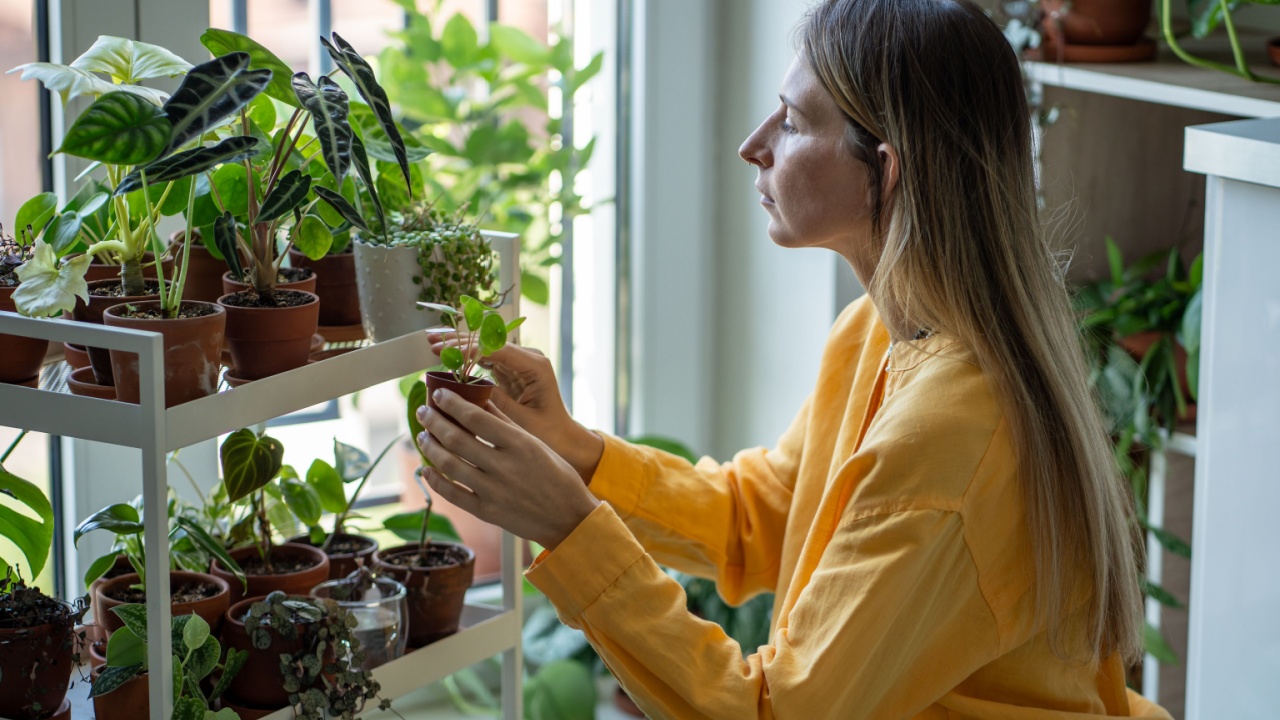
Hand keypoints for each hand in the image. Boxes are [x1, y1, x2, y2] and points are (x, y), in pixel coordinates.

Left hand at [416, 388, 601, 549]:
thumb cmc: (557, 476)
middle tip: (422, 411)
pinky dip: (435, 480)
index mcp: (520, 444)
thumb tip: (479, 401)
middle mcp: (504, 467)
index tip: (438, 395)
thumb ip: (506, 423)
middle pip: (457, 439)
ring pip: (449, 465)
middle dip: (434, 422)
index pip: (476, 418)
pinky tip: (426, 468)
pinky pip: (453, 494)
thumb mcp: (536, 443)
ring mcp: (493, 491)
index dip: (452, 404)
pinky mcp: (487, 512)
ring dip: (430, 447)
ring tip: (422, 436)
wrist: (569, 518)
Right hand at [428, 332, 603, 481]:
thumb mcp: (520, 422)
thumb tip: (460, 391)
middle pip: (489, 342)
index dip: (467, 347)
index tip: (443, 350)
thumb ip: (493, 403)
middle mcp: (529, 359)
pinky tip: (446, 357)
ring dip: (459, 346)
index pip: (497, 348)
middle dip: (459, 341)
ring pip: (485, 348)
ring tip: (432, 343)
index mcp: (536, 366)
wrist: (566, 441)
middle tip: (431, 342)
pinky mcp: (512, 372)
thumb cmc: (550, 434)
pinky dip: (466, 358)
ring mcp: (520, 364)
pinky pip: (486, 360)